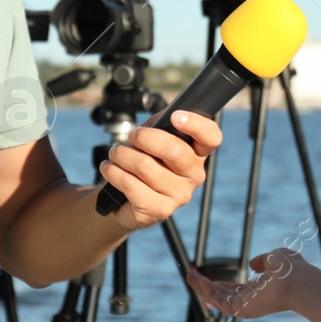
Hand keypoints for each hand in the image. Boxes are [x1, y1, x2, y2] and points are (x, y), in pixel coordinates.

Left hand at [98, 110, 222, 231]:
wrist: (124, 199)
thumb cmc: (144, 161)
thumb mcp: (154, 137)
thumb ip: (163, 123)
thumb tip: (170, 111)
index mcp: (197, 153)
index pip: (211, 137)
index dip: (196, 124)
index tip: (175, 116)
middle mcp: (194, 175)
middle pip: (174, 150)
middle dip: (144, 137)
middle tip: (131, 136)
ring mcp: (179, 195)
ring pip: (145, 166)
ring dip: (122, 154)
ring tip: (115, 154)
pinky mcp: (160, 210)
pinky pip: (131, 184)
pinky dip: (114, 172)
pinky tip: (109, 168)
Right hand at [184, 247, 307, 319]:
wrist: (297, 281)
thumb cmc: (290, 269)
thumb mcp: (275, 258)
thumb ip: (263, 261)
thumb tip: (253, 265)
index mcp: (260, 290)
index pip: (236, 290)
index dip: (221, 284)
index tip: (207, 278)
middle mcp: (252, 301)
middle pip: (223, 296)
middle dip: (206, 287)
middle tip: (191, 276)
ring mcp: (247, 307)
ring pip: (219, 300)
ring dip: (202, 289)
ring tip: (189, 276)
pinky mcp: (242, 310)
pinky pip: (221, 302)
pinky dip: (209, 292)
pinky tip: (200, 281)